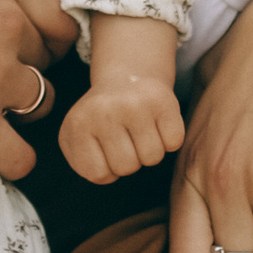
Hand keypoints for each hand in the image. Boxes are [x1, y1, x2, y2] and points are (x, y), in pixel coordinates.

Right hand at [0, 0, 76, 181]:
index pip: (54, 8)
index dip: (44, 27)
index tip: (26, 38)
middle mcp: (1, 23)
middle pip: (49, 55)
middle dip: (30, 65)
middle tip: (1, 76)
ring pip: (39, 100)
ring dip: (21, 109)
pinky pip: (20, 154)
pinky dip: (14, 158)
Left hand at [60, 78, 186, 183]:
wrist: (126, 78)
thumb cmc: (102, 118)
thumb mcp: (80, 138)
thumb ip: (85, 164)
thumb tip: (104, 174)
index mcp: (78, 123)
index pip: (98, 174)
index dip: (107, 169)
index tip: (105, 149)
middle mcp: (104, 109)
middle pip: (126, 167)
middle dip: (129, 160)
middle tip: (126, 138)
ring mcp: (134, 103)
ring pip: (152, 157)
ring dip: (149, 151)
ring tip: (140, 131)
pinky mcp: (162, 100)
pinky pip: (174, 142)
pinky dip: (169, 139)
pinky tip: (156, 123)